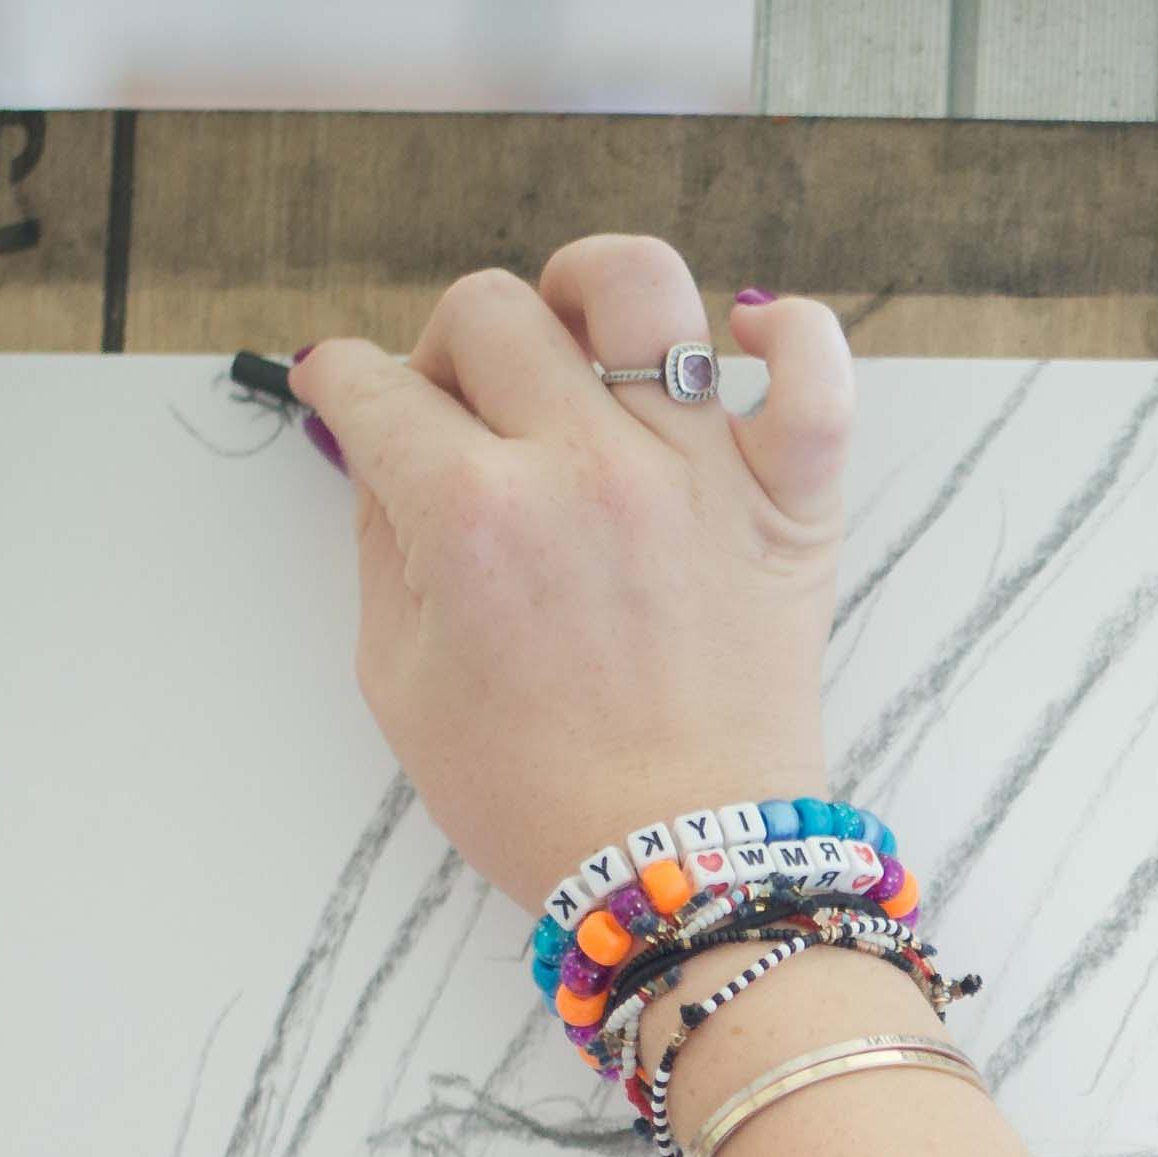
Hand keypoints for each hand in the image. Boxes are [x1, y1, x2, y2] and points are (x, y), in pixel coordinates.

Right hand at [293, 242, 850, 913]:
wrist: (676, 869)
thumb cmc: (536, 799)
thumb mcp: (402, 686)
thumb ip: (382, 549)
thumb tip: (382, 456)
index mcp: (472, 515)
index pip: (377, 387)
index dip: (342, 384)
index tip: (346, 393)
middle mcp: (583, 467)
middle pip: (490, 313)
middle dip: (446, 351)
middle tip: (455, 415)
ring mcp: (697, 472)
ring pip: (638, 286)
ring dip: (588, 291)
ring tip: (579, 344)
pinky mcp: (788, 501)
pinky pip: (815, 367)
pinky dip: (791, 336)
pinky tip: (744, 346)